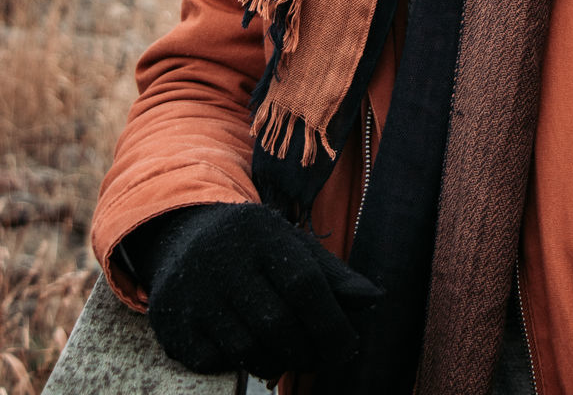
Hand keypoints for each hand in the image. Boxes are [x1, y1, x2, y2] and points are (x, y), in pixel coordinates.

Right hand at [131, 203, 381, 380]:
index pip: (304, 284)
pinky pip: (215, 361)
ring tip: (287, 354)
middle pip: (277, 323)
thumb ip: (331, 275)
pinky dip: (238, 364)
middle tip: (318, 357)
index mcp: (261, 233)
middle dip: (306, 350)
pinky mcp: (173, 321)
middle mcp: (223, 258)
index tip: (347, 347)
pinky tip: (248, 347)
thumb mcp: (291, 245)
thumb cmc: (253, 246)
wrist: (183, 235)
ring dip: (276, 362)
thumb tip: (374, 300)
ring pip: (247, 349)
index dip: (330, 323)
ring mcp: (194, 291)